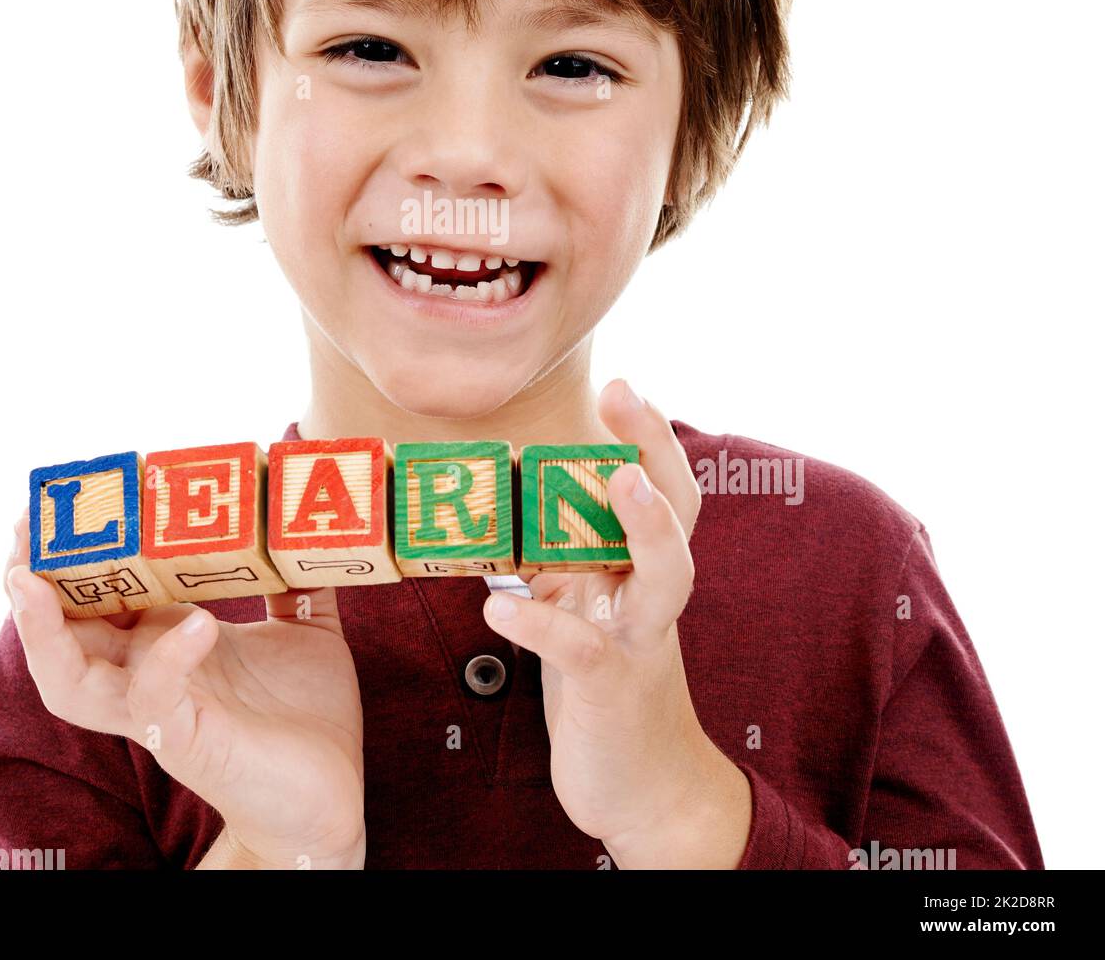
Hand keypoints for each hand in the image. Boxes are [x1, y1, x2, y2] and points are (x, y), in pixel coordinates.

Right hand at [3, 515, 364, 868]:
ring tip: (32, 577)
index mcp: (164, 639)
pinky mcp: (184, 742)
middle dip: (29, 576)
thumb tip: (302, 518)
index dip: (78, 545)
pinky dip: (166, 656)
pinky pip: (153, 697)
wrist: (328, 799)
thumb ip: (292, 577)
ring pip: (66, 676)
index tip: (73, 493)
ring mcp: (157, 710)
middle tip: (25, 524)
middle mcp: (144, 672)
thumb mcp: (302, 627)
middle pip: (58, 626)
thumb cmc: (306, 715)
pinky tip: (199, 622)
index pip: (99, 587)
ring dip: (41, 628)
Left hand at [483, 378, 751, 867]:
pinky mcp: (611, 688)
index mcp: (643, 570)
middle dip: (656, 449)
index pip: (661, 489)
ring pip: (665, 575)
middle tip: (626, 394)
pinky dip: (542, 623)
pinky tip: (498, 608)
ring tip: (619, 479)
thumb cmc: (606, 684)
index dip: (648, 437)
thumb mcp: (585, 609)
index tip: (623, 386)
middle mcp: (652, 595)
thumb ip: (564, 560)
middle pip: (678, 511)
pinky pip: (581, 649)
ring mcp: (640, 640)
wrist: (646, 791)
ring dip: (646, 525)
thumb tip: (508, 506)